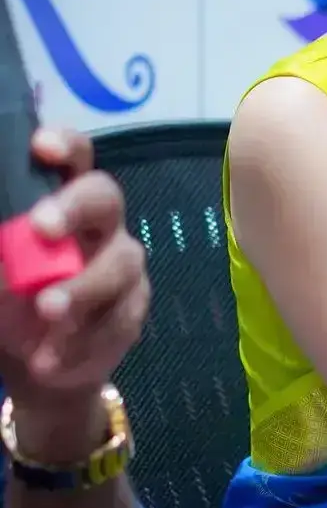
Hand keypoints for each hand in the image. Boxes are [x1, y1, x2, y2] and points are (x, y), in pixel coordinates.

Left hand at [0, 130, 147, 419]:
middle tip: (40, 228)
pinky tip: (50, 359)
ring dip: (81, 288)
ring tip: (47, 313)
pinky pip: (119, 318)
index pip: (75, 156)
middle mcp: (99, 223)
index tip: (42, 147)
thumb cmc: (6, 296)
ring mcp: (122, 264)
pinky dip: (82, 340)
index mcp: (60, 198)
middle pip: (105, 196)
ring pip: (119, 264)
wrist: (35, 362)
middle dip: (75, 207)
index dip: (65, 145)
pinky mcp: (134, 309)